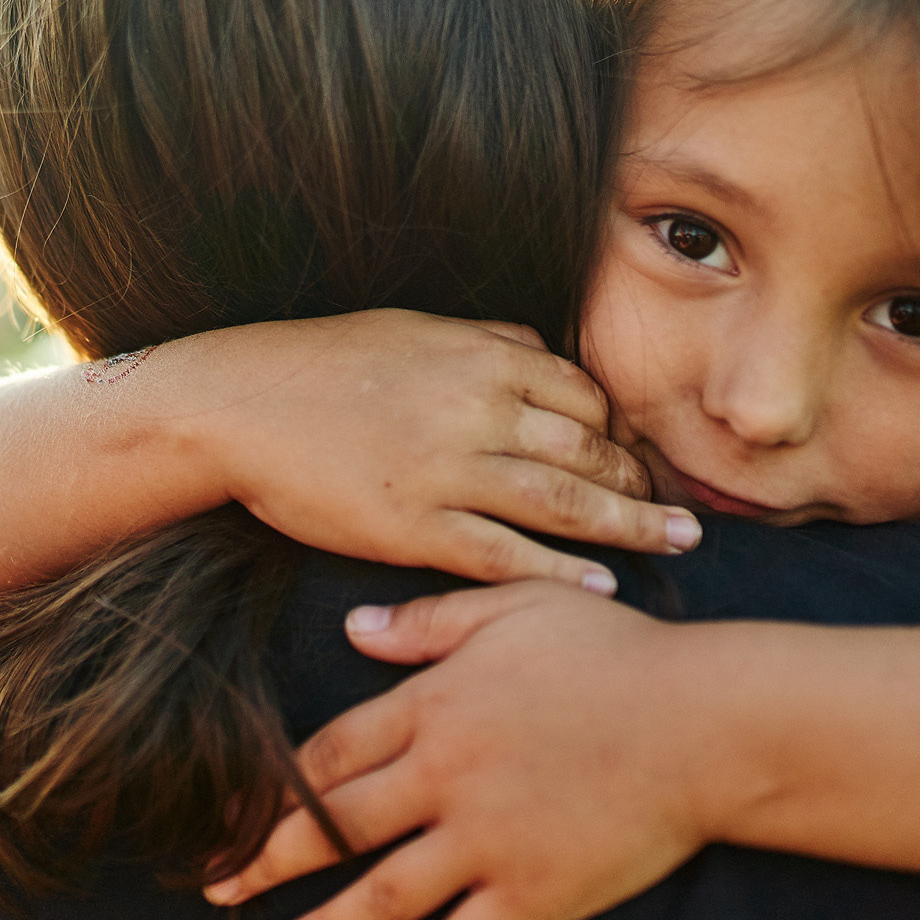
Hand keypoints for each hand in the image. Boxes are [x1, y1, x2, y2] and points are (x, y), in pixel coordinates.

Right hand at [197, 310, 697, 592]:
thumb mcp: (412, 330)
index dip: (620, 430)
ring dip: (630, 526)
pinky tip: (602, 589)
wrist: (237, 405)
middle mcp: (475, 410)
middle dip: (640, 482)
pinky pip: (503, 555)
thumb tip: (544, 354)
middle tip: (683, 514)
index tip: (638, 458)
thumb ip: (485, 341)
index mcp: (479, 357)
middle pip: (589, 449)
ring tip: (677, 544)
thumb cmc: (321, 363)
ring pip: (562, 502)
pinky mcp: (412, 526)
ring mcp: (446, 471)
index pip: (583, 394)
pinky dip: (559, 573)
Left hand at [204, 584, 728, 919]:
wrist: (705, 722)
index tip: (232, 812)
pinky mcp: (533, 894)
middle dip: (268, 859)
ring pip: (383, 894)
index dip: (274, 783)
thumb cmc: (615, 653)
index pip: (329, 750)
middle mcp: (445, 777)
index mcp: (434, 705)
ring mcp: (486, 841)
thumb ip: (429, 621)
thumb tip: (354, 630)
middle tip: (219, 890)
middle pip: (335, 823)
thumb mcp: (516, 609)